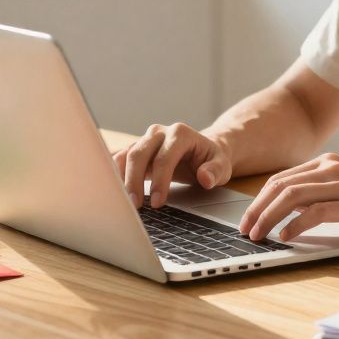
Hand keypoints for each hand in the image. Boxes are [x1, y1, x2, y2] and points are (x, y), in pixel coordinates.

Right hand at [111, 123, 232, 208]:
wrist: (202, 150)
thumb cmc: (211, 160)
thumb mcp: (222, 166)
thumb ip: (215, 171)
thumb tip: (205, 178)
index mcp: (181, 134)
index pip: (165, 157)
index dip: (160, 181)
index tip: (158, 202)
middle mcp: (160, 132)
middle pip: (139, 154)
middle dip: (134, 181)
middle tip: (135, 206)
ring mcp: (146, 139)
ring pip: (126, 156)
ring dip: (121, 179)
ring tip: (122, 202)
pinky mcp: (137, 149)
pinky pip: (121, 159)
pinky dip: (116, 175)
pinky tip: (115, 192)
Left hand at [238, 152, 338, 241]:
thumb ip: (323, 193)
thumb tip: (293, 210)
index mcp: (329, 163)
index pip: (282, 179)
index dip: (260, 199)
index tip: (249, 218)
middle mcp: (331, 168)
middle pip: (280, 185)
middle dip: (256, 208)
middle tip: (245, 229)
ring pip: (291, 196)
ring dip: (268, 217)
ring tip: (258, 235)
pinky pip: (314, 212)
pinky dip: (294, 225)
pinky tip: (285, 237)